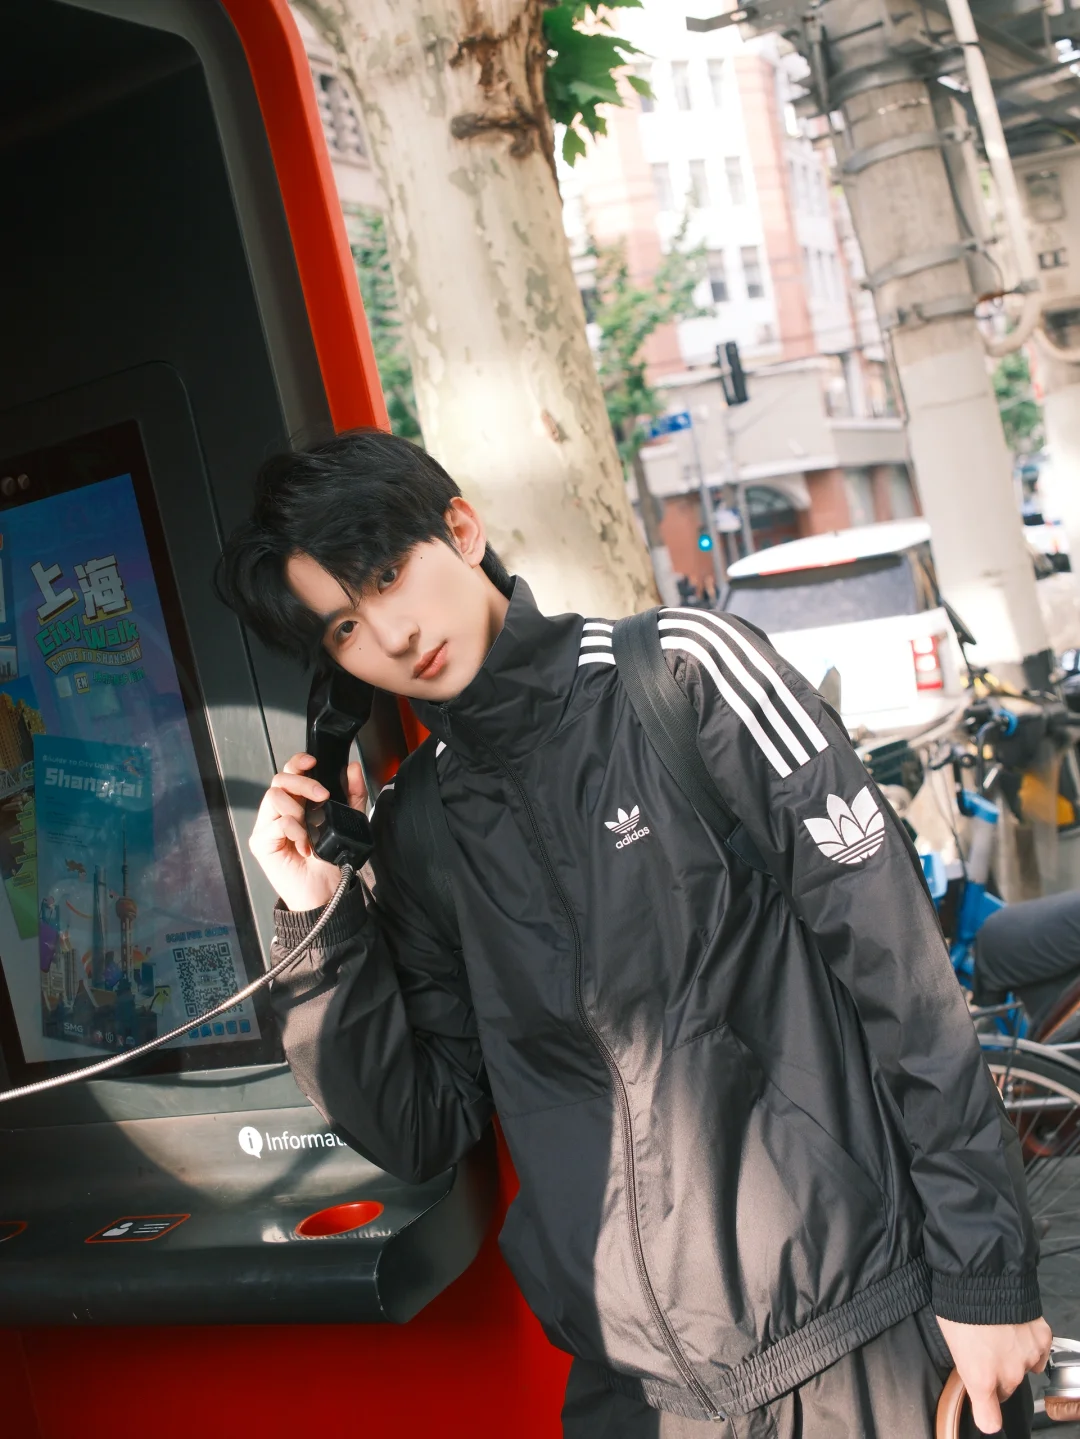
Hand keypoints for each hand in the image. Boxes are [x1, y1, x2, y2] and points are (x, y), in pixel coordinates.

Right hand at [250, 752, 367, 912]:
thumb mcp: (349, 821)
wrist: (326, 891)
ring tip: (309, 830)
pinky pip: (275, 824)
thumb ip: (353, 794)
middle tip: (322, 796)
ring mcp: (268, 826)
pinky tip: (304, 846)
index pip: (290, 772)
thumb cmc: (331, 859)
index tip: (312, 761)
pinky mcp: (261, 842)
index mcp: (297, 802)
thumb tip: (352, 768)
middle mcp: (279, 811)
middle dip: (303, 783)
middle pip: (280, 779)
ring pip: (273, 797)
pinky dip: (294, 831)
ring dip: (297, 810)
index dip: (297, 762)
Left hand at [936, 1315, 1051, 1432]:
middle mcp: (1007, 1374)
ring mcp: (1027, 1358)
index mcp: (980, 1378)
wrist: (982, 1276)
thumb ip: (965, 1365)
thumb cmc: (959, 1304)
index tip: (985, 1409)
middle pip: (1006, 1388)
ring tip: (997, 1332)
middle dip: (996, 1375)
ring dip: (1012, 1356)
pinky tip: (1015, 1328)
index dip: (986, 1413)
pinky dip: (1029, 1344)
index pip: (990, 1419)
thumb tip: (969, 1371)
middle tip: (984, 1351)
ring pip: (1022, 1369)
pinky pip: (1038, 1352)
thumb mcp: (950, 1341)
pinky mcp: (1041, 1341)